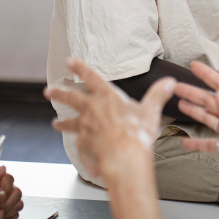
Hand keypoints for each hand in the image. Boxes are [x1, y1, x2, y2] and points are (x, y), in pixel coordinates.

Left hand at [46, 58, 175, 179]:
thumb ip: (158, 95)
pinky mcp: (84, 143)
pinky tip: (79, 150)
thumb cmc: (137, 133)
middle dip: (59, 93)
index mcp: (107, 97)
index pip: (91, 77)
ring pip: (69, 122)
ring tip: (54, 124)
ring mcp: (85, 127)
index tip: (70, 61)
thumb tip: (170, 82)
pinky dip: (79, 147)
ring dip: (62, 122)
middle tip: (48, 91)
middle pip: (71, 98)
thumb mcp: (151, 111)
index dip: (80, 67)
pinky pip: (79, 144)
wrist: (124, 157)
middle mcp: (92, 109)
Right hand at [175, 61, 218, 186]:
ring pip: (207, 118)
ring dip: (194, 111)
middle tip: (176, 86)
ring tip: (179, 103)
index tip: (194, 66)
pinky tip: (185, 142)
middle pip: (209, 100)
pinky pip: (209, 143)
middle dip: (193, 92)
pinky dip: (197, 142)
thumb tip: (218, 94)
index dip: (208, 75)